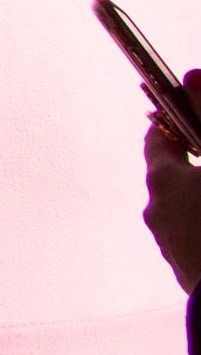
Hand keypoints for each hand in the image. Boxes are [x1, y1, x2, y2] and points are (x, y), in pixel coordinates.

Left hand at [147, 100, 200, 292]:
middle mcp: (158, 213)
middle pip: (175, 177)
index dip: (177, 122)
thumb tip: (194, 75)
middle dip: (198, 165)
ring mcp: (172, 248)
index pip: (161, 138)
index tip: (189, 112)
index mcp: (165, 180)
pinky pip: (199, 242)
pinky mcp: (190, 279)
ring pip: (188, 212)